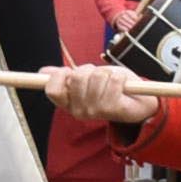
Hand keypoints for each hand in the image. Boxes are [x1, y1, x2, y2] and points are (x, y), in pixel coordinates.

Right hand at [48, 61, 170, 136]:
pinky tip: (123, 85)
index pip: (52, 90)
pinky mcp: (113, 109)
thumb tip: (42, 72)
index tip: (70, 71)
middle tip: (99, 78)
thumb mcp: (86, 78)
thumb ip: (65, 76)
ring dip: (106, 73)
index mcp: (69, 104)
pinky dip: (120, 77)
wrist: (138, 100)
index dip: (60, 75)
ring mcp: (96, 112)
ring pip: (95, 77)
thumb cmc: (110, 87)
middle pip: (76, 77)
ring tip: (112, 82)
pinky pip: (113, 80)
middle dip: (89, 70)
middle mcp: (79, 111)